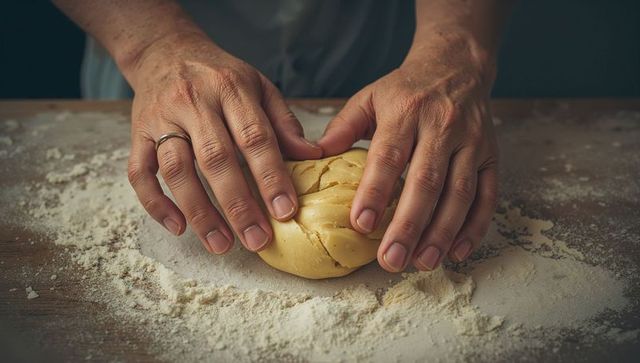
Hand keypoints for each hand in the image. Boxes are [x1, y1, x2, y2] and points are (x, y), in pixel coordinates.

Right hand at [126, 32, 321, 253]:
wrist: (165, 51)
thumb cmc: (219, 75)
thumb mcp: (258, 86)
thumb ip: (283, 122)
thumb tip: (313, 156)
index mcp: (230, 89)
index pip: (254, 137)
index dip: (271, 177)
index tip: (286, 212)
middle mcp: (193, 102)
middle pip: (215, 159)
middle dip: (238, 205)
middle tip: (256, 240)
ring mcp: (160, 118)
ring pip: (176, 170)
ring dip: (199, 212)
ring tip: (221, 245)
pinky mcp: (137, 134)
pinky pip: (139, 173)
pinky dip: (156, 203)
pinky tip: (178, 227)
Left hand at [318, 32, 498, 271]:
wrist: (457, 66)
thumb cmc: (406, 90)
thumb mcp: (369, 98)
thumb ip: (343, 127)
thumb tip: (312, 156)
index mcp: (405, 112)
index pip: (389, 156)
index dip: (375, 192)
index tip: (361, 224)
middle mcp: (442, 127)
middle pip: (426, 181)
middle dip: (409, 225)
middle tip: (391, 260)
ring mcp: (471, 143)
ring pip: (459, 193)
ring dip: (442, 232)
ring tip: (422, 262)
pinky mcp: (491, 156)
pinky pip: (487, 195)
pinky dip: (474, 226)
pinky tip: (457, 251)